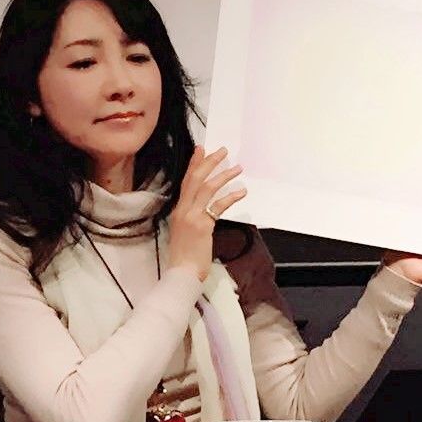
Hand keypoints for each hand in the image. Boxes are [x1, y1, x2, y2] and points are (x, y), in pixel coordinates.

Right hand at [168, 146, 246, 281]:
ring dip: (223, 175)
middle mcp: (183, 210)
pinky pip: (218, 206)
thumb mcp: (184, 231)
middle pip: (195, 179)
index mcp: (178, 210)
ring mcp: (192, 216)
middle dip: (209, 162)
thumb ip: (191, 218)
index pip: (186, 181)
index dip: (194, 164)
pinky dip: (231, 197)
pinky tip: (242, 192)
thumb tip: (203, 210)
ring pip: (207, 188)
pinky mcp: (203, 225)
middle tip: (222, 150)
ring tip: (237, 168)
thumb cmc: (185, 256)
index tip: (202, 149)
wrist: (182, 272)